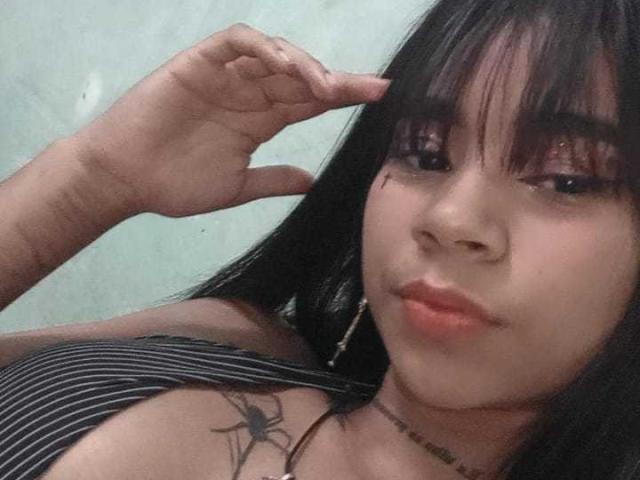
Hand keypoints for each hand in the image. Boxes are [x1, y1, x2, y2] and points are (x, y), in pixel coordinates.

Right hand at [72, 23, 389, 217]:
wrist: (127, 180)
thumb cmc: (176, 184)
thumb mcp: (237, 187)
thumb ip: (274, 180)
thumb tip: (312, 182)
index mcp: (258, 120)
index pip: (308, 100)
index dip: (343, 95)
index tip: (379, 96)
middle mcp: (247, 93)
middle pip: (301, 76)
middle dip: (338, 80)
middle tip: (374, 88)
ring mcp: (225, 76)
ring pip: (275, 54)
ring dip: (305, 65)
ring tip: (329, 86)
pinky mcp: (199, 62)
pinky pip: (237, 42)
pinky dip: (264, 48)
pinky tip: (286, 66)